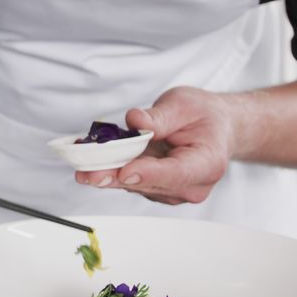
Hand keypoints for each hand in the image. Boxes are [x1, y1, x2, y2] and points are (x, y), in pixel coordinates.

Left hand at [74, 86, 237, 204]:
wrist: (214, 128)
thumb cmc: (203, 117)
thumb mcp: (184, 104)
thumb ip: (159, 116)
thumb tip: (136, 122)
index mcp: (207, 163)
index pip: (176, 173)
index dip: (148, 174)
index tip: (124, 171)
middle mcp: (192, 185)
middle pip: (148, 183)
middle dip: (115, 176)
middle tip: (87, 173)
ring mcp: (173, 191)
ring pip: (135, 184)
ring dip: (108, 173)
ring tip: (82, 161)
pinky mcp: (156, 190)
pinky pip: (130, 181)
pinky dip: (112, 170)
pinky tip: (93, 160)